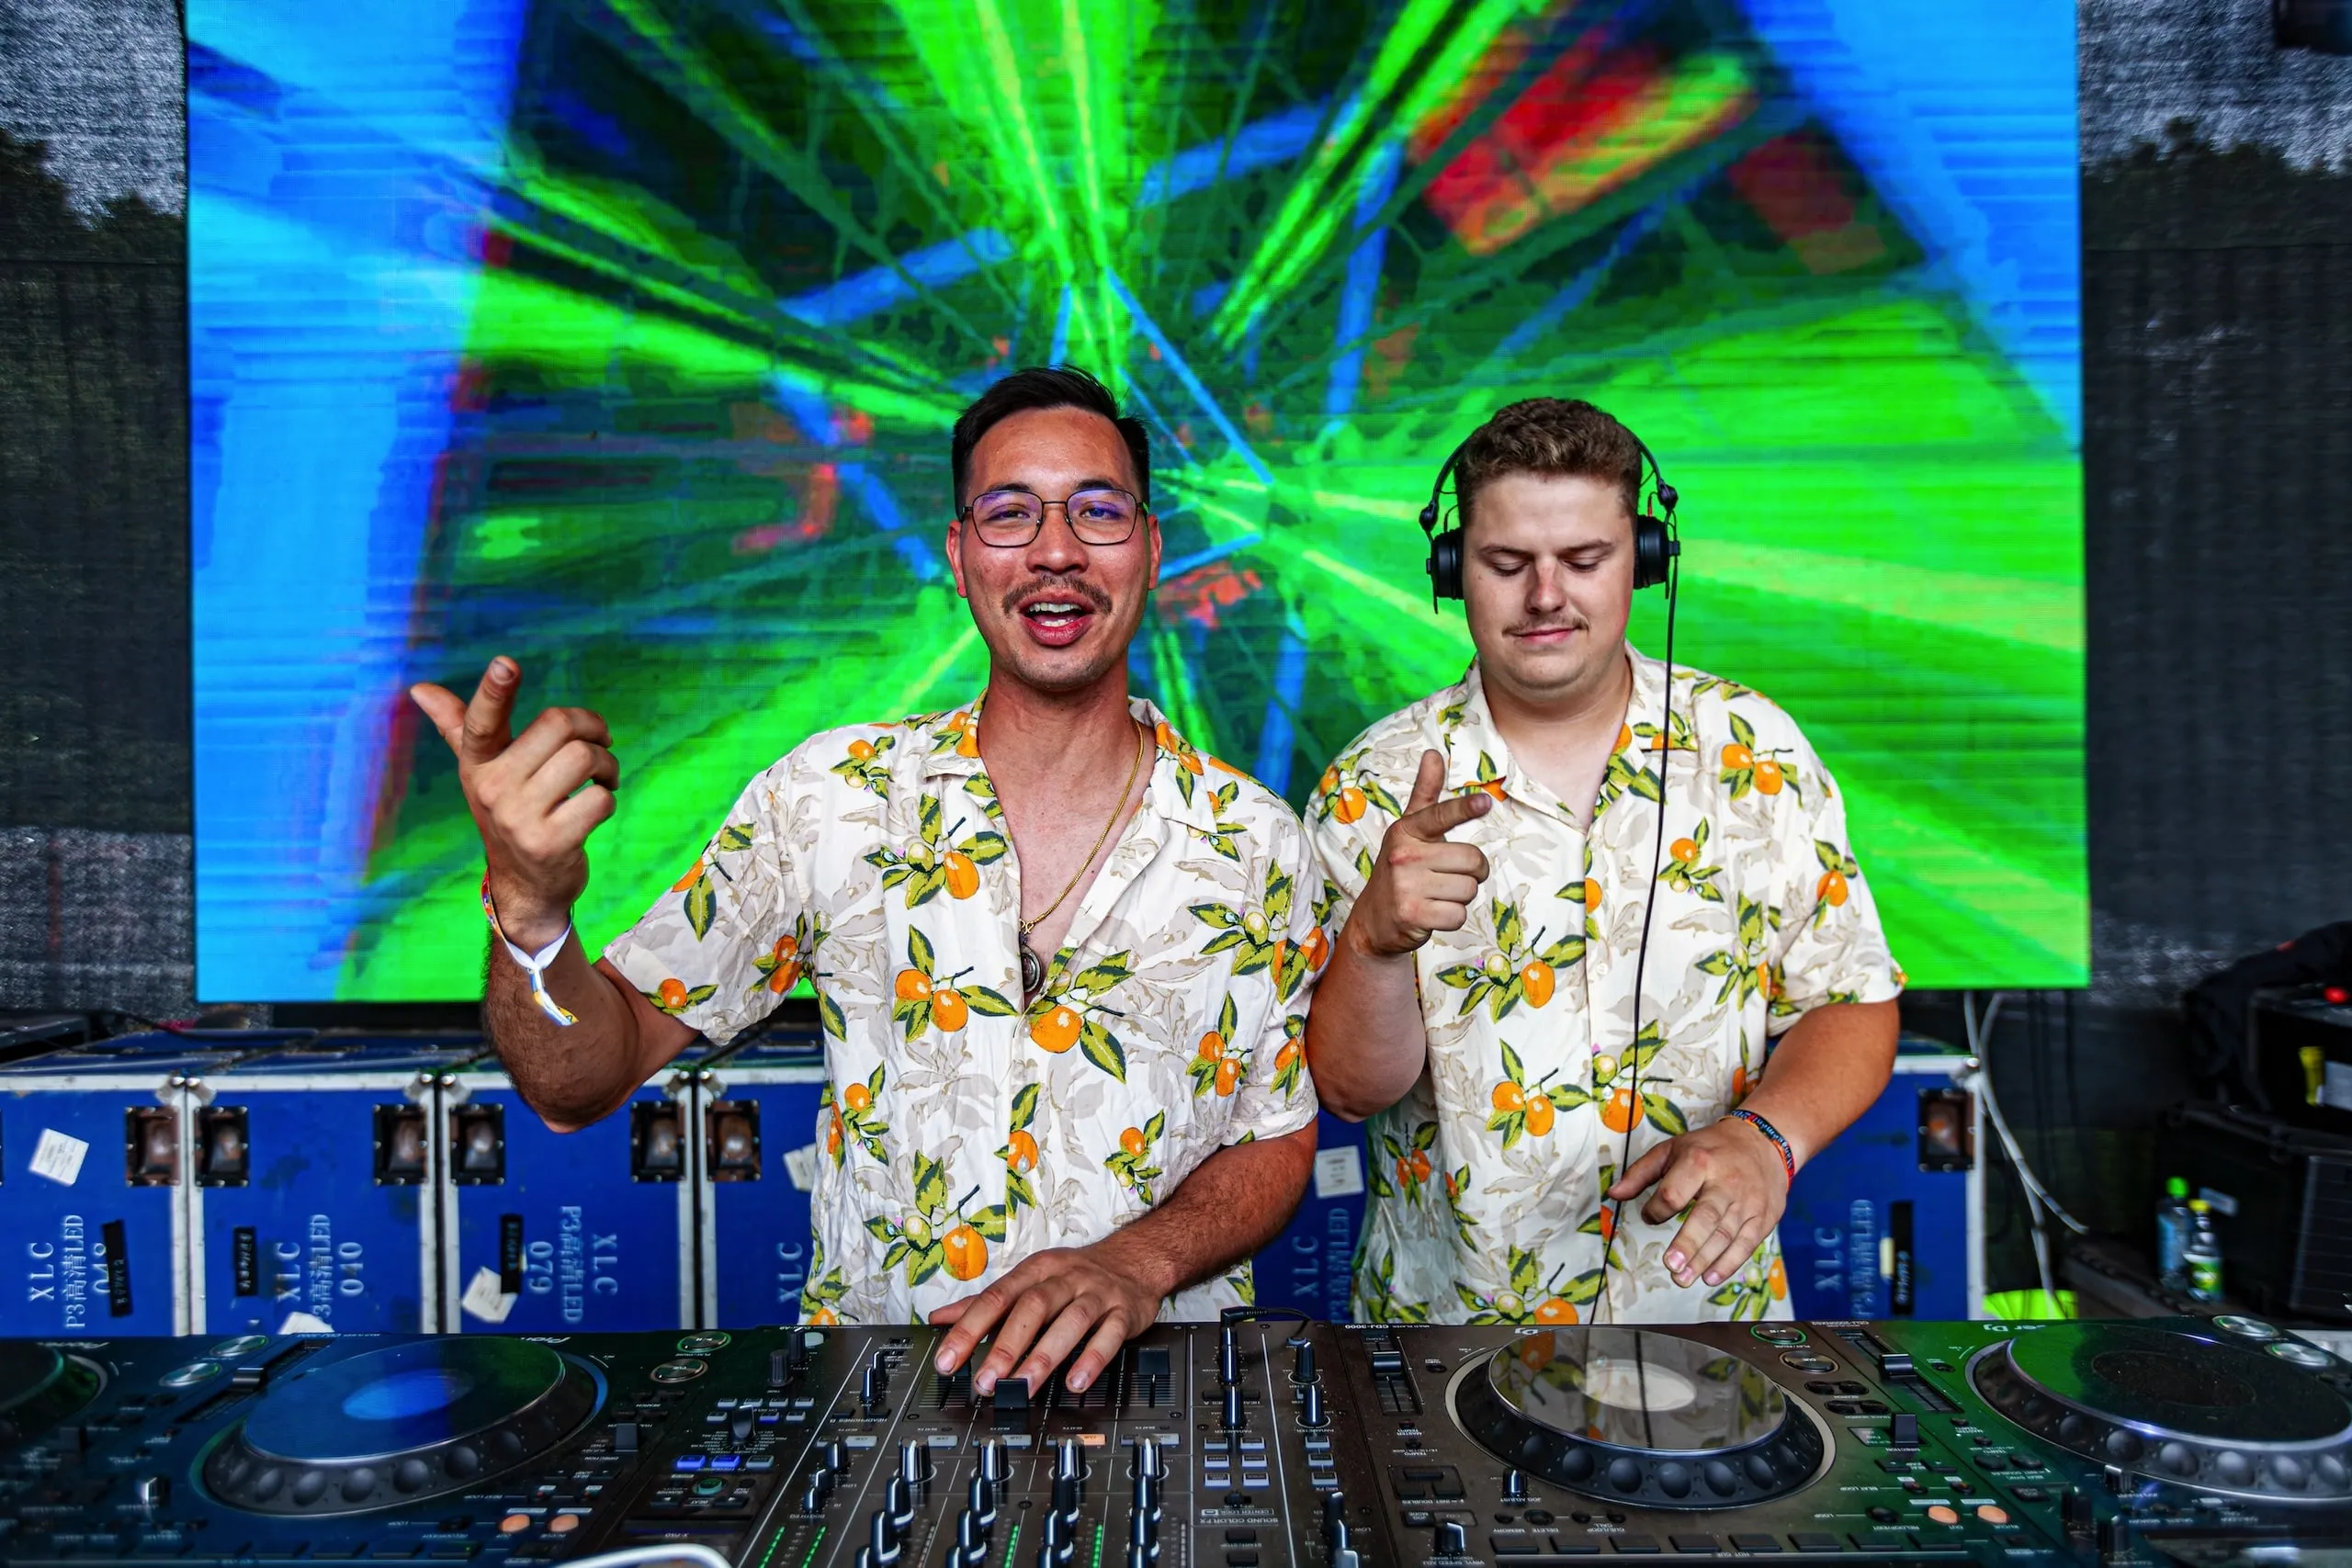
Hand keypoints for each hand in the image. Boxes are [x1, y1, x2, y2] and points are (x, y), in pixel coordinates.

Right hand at [409, 658, 618, 949]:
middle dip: (592, 729)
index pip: (481, 722)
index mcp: (476, 764)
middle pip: (559, 725)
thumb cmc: (509, 812)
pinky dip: (608, 798)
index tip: (506, 663)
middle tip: (599, 744)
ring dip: (608, 764)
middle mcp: (492, 789)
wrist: (525, 885)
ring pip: (584, 758)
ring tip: (604, 777)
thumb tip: (419, 688)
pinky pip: (600, 799)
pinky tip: (596, 808)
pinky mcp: (550, 844)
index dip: (494, 691)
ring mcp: (519, 819)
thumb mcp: (481, 771)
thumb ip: (457, 726)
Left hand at [928, 1239, 1163, 1394]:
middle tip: (986, 1381)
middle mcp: (1065, 1279)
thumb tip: (938, 1319)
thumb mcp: (1028, 1280)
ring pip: (1071, 1322)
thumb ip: (985, 1303)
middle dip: (1007, 1345)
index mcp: (1035, 1271)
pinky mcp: (1124, 1312)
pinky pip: (1109, 1335)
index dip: (969, 1329)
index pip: (996, 1298)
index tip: (948, 1360)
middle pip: (1032, 1307)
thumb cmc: (1072, 1276)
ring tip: (1024, 1387)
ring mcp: (1096, 1294)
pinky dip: (1093, 1358)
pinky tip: (1076, 1382)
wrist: (1133, 1260)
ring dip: (1045, 1356)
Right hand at [1349, 749, 1492, 957]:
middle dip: (1471, 873)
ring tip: (1436, 895)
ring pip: (1468, 889)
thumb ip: (1425, 793)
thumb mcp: (1409, 830)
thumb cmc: (1401, 868)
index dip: (1464, 809)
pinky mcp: (1411, 914)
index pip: (1441, 816)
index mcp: (1407, 830)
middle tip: (1448, 876)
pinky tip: (1432, 914)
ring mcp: (1405, 885)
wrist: (1374, 920)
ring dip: (1460, 897)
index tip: (1485, 803)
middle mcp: (1403, 855)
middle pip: (1472, 860)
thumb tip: (1433, 753)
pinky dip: (1452, 918)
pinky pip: (1458, 915)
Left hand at [1606, 1115, 1789, 1289]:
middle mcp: (1726, 1182)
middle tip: (1671, 1265)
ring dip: (1704, 1260)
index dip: (1658, 1209)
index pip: (1675, 1192)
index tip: (1648, 1217)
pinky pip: (1747, 1244)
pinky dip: (1729, 1263)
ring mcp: (1748, 1201)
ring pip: (1725, 1234)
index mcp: (1699, 1161)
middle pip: (1706, 1217)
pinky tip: (1710, 1277)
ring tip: (1683, 1278)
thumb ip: (1641, 1173)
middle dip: (1688, 1243)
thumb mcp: (1672, 1149)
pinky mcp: (1763, 1216)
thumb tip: (1614, 1194)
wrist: (1762, 1142)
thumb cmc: (1710, 1149)